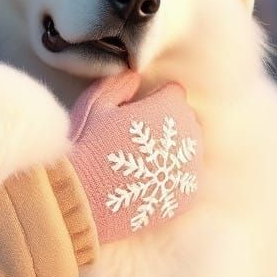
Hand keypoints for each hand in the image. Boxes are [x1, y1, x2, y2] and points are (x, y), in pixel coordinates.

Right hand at [67, 72, 201, 243]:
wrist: (84, 199)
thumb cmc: (88, 145)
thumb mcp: (96, 104)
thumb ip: (120, 85)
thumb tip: (135, 77)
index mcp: (170, 107)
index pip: (174, 92)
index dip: (154, 98)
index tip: (137, 108)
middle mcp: (189, 134)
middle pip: (184, 120)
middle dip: (165, 122)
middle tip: (136, 136)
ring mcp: (192, 167)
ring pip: (189, 149)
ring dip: (171, 149)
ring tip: (141, 160)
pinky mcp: (189, 195)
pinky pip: (187, 177)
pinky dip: (173, 177)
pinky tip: (148, 181)